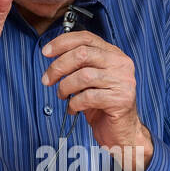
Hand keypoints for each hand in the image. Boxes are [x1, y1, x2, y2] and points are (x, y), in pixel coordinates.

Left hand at [41, 30, 153, 170]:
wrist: (122, 132)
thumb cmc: (104, 106)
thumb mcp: (90, 80)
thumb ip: (79, 65)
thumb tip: (54, 57)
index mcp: (114, 54)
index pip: (86, 38)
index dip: (62, 43)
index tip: (46, 52)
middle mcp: (121, 64)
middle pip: (82, 54)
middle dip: (58, 66)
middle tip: (47, 79)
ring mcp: (123, 82)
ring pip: (83, 76)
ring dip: (65, 87)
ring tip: (62, 95)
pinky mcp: (121, 100)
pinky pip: (88, 97)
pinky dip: (74, 104)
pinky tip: (73, 109)